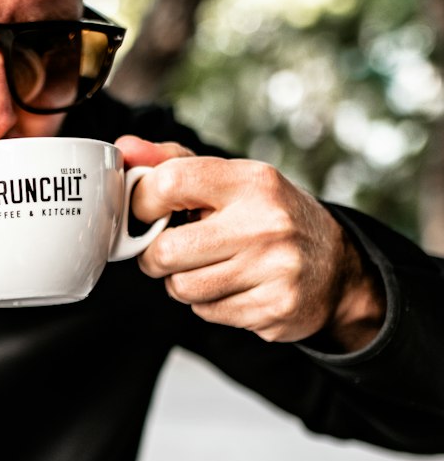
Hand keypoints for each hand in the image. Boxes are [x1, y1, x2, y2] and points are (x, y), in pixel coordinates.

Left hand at [116, 135, 386, 349]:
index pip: (170, 183)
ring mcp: (274, 269)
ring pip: (182, 288)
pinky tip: (233, 288)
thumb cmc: (269, 218)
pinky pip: (207, 313)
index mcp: (251, 181)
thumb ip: (173, 161)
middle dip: (157, 256)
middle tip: (172, 250)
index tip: (145, 212)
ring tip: (209, 268)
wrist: (336, 267)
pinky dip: (209, 304)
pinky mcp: (274, 308)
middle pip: (165, 251)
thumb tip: (125, 147)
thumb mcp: (230, 180)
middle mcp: (265, 223)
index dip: (142, 202)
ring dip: (183, 282)